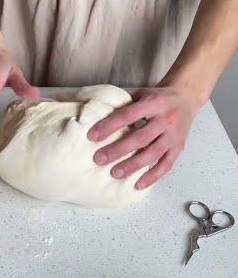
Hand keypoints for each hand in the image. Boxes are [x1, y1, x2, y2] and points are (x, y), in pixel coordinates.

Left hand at [87, 87, 202, 189]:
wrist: (186, 98)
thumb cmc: (157, 97)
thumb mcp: (140, 92)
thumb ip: (122, 102)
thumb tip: (95, 111)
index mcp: (154, 103)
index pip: (128, 115)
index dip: (109, 126)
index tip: (92, 136)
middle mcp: (166, 119)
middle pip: (140, 138)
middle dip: (118, 150)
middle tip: (99, 159)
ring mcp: (174, 135)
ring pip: (153, 153)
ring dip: (133, 165)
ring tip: (115, 174)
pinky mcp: (179, 147)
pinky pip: (166, 164)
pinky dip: (153, 176)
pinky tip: (138, 184)